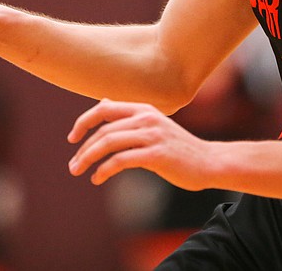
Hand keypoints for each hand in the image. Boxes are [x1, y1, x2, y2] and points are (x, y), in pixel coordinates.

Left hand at [67, 99, 211, 190]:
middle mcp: (147, 118)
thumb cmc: (178, 147)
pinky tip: (98, 178)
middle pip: (103, 129)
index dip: (84, 121)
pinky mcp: (156, 154)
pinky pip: (121, 160)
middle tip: (73, 165)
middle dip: (83, 147)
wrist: (208, 161)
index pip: (104, 108)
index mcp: (144, 109)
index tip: (72, 137)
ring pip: (109, 143)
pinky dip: (104, 170)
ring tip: (78, 171)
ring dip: (88, 158)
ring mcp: (152, 135)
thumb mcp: (154, 124)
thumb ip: (130, 116)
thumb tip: (104, 102)